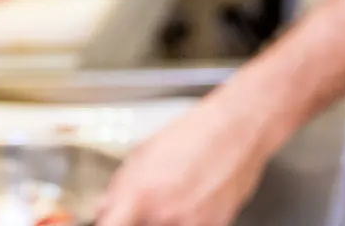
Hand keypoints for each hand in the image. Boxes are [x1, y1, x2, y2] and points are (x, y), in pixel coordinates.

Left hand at [96, 87, 279, 225]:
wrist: (238, 128)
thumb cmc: (195, 133)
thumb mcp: (143, 152)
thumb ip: (119, 188)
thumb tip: (105, 209)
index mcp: (140, 195)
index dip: (109, 223)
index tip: (110, 221)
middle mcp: (164, 215)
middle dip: (137, 219)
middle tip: (146, 204)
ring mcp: (191, 225)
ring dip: (164, 218)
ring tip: (175, 196)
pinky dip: (187, 218)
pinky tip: (193, 198)